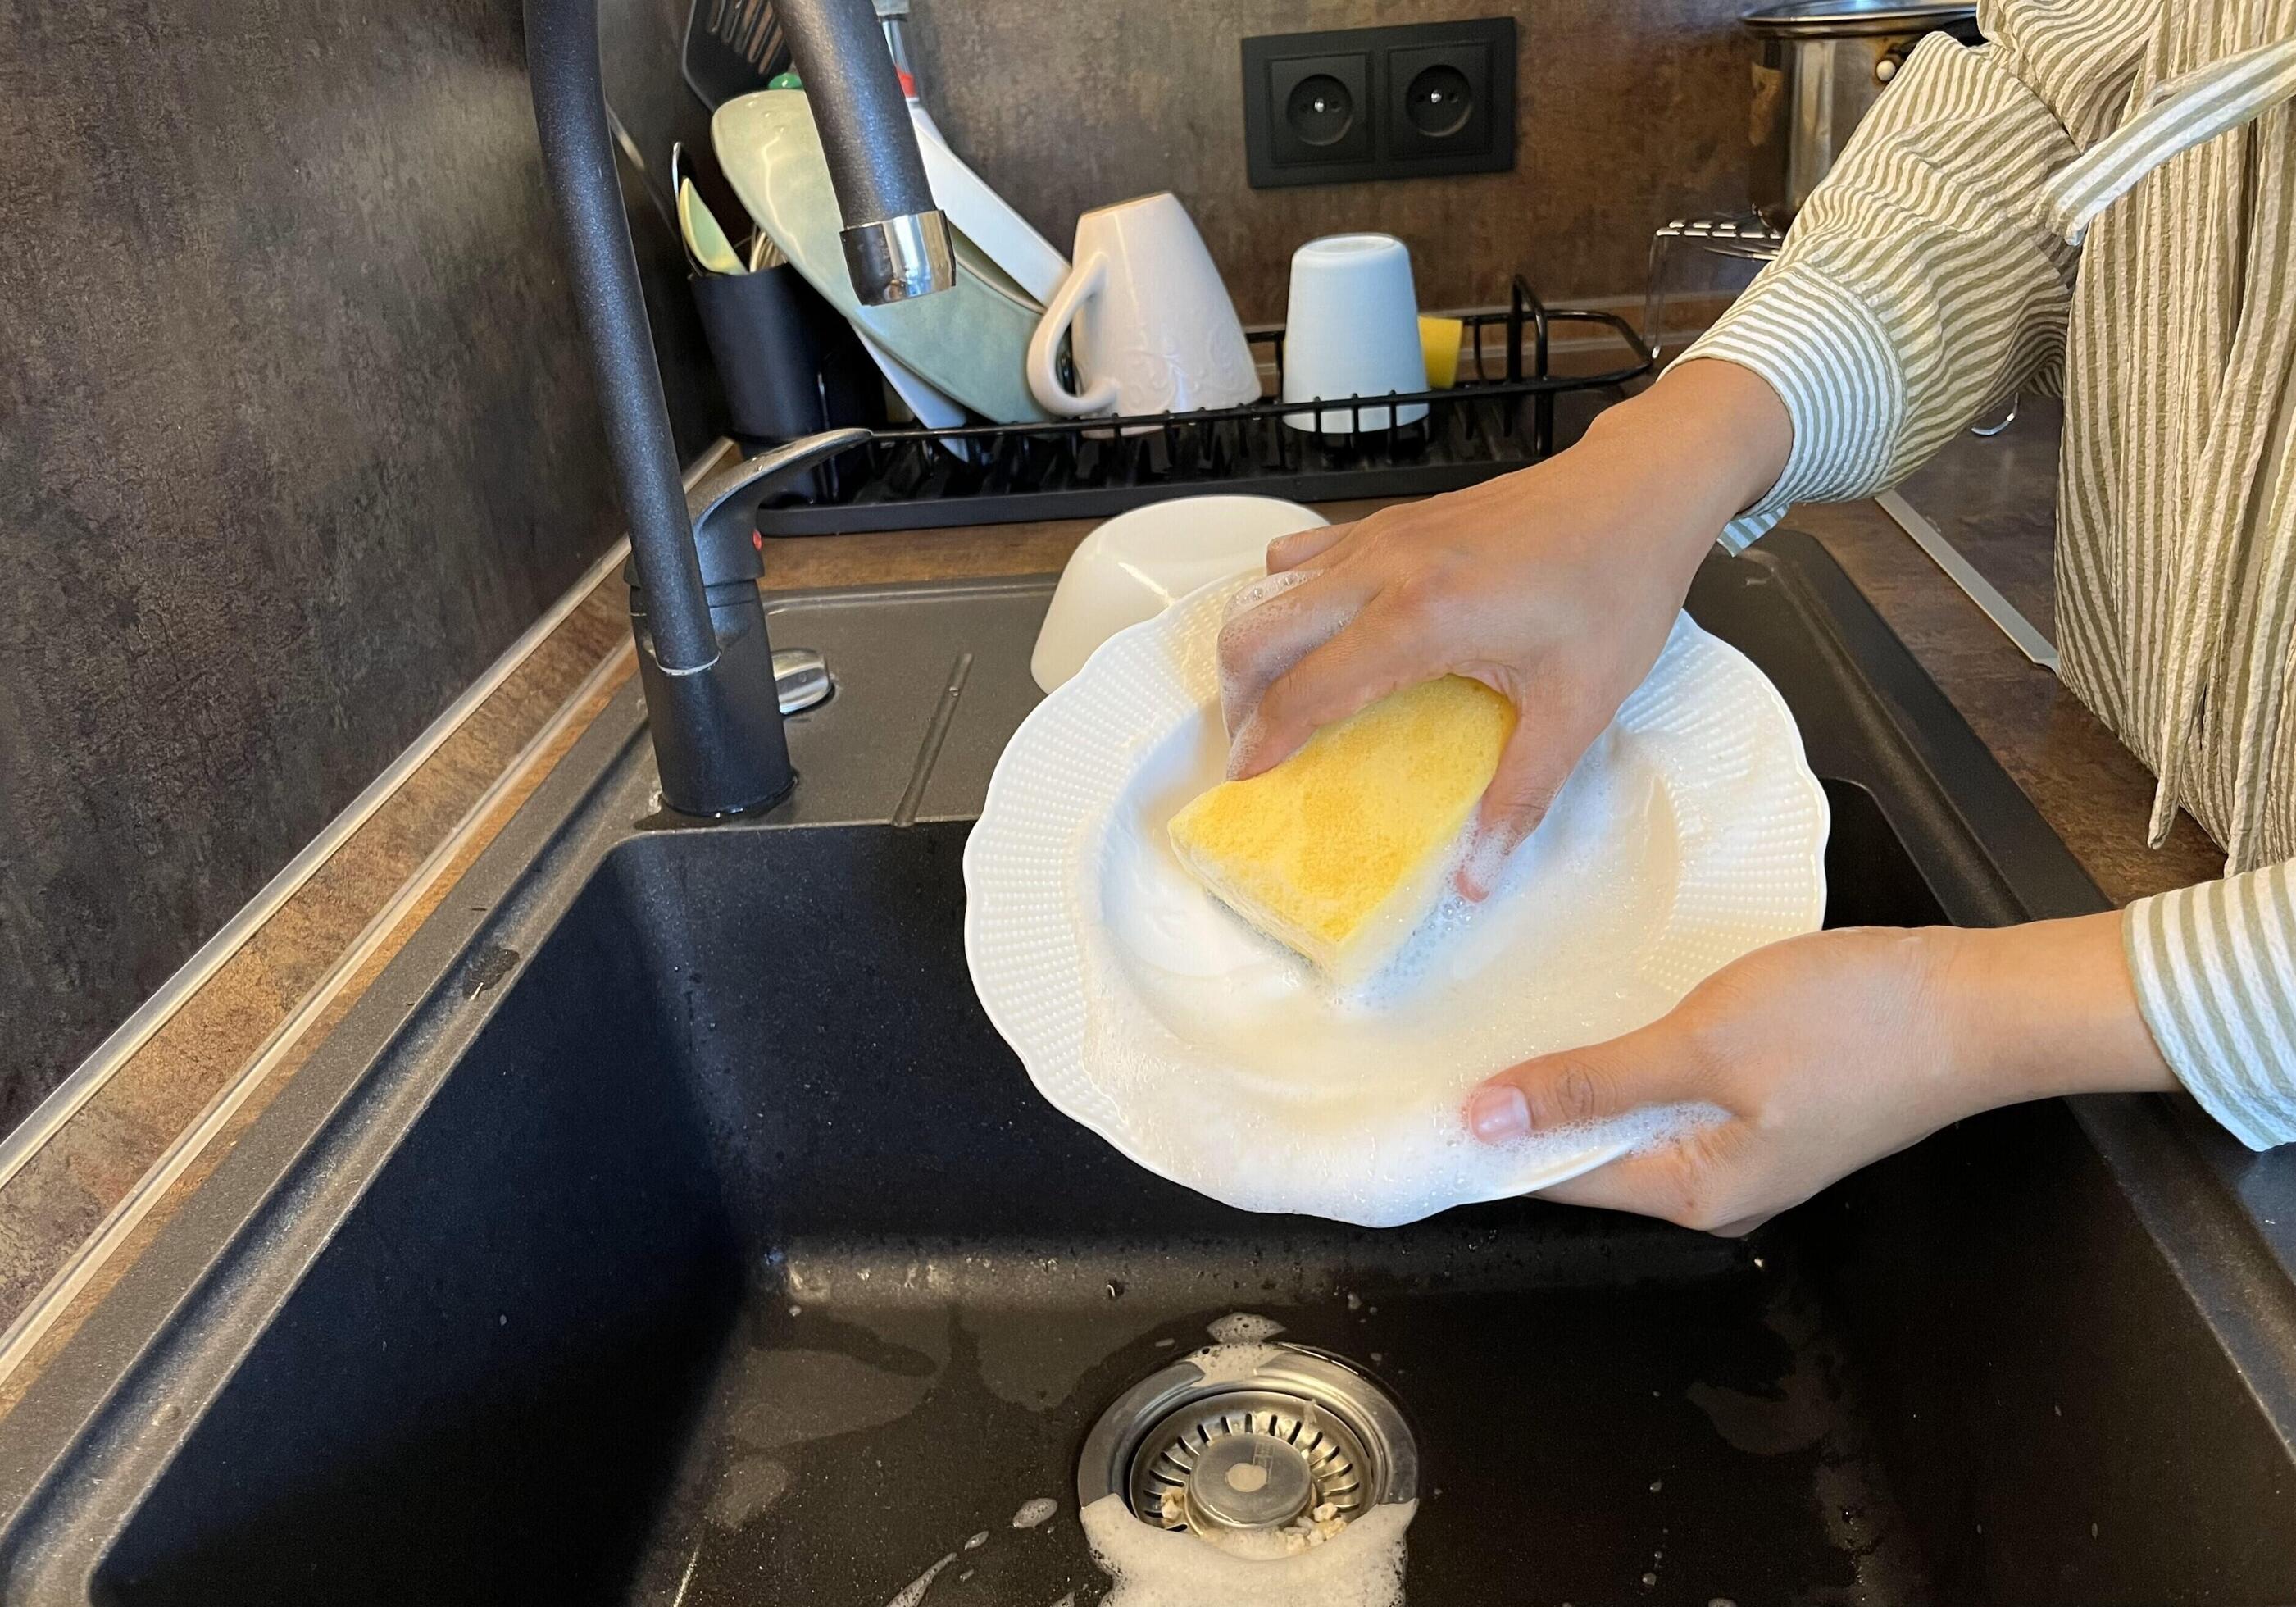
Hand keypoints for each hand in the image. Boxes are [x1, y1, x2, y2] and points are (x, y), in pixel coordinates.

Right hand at [1216, 360, 1790, 896]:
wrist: (1640, 489)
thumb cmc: (1618, 585)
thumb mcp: (1580, 706)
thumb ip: (1521, 796)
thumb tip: (1479, 877)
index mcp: (1422, 618)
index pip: (1304, 687)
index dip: (1263, 740)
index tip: (1246, 779)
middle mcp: (1386, 569)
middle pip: (1258, 627)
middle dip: (1237, 695)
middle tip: (1253, 744)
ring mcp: (1384, 535)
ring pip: (1268, 583)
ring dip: (1254, 642)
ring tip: (1272, 695)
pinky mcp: (1394, 519)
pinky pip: (1305, 555)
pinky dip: (1286, 597)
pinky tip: (1319, 635)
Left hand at [1462, 913, 2176, 1233]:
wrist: (1980, 1002)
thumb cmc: (1852, 1026)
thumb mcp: (1702, 1047)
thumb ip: (1591, 1083)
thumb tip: (1484, 1120)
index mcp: (1693, 1194)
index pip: (1557, 1176)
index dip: (1486, 1139)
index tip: (1417, 1101)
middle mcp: (1715, 1189)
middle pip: (1591, 1152)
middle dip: (1524, 1108)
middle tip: (1445, 1047)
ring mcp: (1749, 1149)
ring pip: (1632, 1117)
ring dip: (1577, 1078)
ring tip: (1504, 1024)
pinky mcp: (1774, 1104)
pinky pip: (1675, 1091)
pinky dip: (1632, 1059)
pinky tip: (1601, 1015)